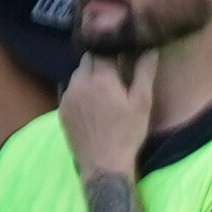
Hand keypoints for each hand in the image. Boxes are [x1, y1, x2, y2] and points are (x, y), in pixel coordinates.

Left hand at [55, 51, 149, 179]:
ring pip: (77, 75)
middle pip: (87, 60)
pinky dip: (81, 91)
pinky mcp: (61, 109)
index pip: (102, 51)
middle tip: (115, 72)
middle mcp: (80, 83)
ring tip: (103, 90)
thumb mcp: (142, 103)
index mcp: (102, 79)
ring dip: (89, 76)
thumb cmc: (128, 133)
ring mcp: (68, 96)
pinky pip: (70, 91)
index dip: (112, 50)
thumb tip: (150, 49)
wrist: (104, 162)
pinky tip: (92, 105)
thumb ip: (144, 73)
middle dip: (100, 61)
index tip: (121, 53)